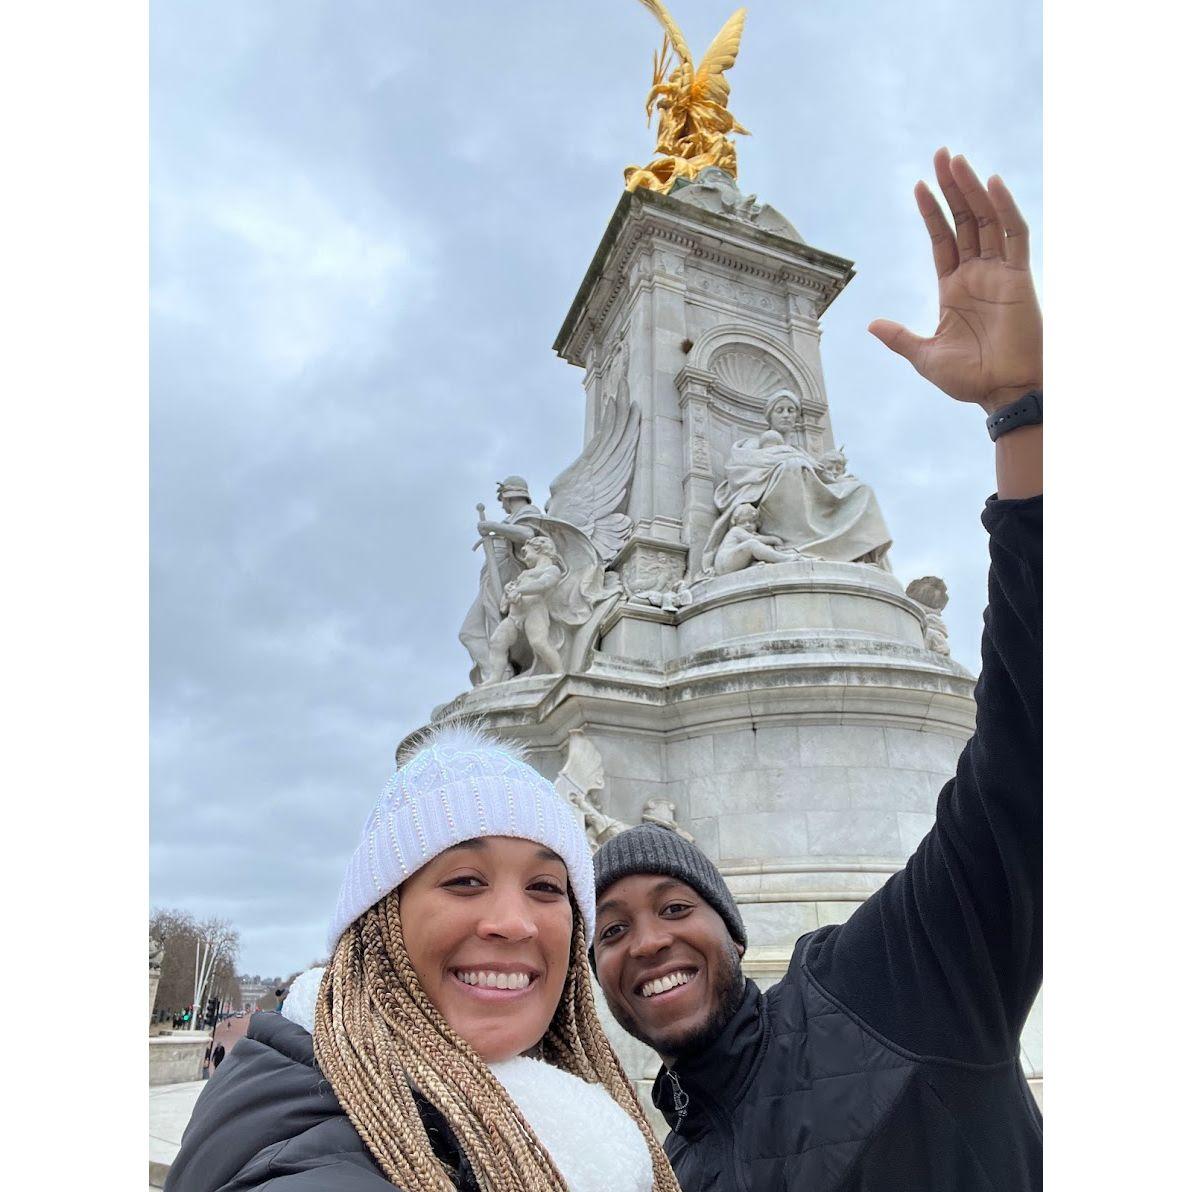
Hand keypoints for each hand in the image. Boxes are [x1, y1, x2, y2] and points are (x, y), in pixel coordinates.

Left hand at [869, 148, 1041, 413]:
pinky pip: (1014, 235)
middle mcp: (977, 274)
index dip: (931, 212)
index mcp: (953, 288)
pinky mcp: (1019, 278)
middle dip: (952, 187)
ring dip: (972, 189)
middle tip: (940, 154)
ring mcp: (999, 273)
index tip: (918, 185)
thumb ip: (900, 338)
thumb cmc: (969, 380)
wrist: (1002, 393)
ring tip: (956, 160)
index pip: (941, 239)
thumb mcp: (924, 357)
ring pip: (986, 219)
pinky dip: (1004, 209)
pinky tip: (991, 184)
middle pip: (963, 220)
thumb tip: (871, 324)